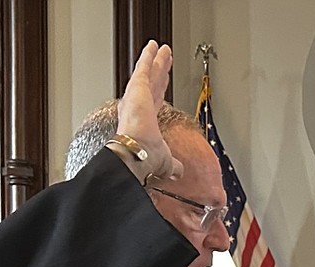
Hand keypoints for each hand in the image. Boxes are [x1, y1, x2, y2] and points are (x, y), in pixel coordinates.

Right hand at [115, 41, 181, 180]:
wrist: (136, 152)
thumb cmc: (145, 157)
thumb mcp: (165, 161)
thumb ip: (173, 164)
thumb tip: (178, 172)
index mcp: (144, 121)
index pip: (155, 101)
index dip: (159, 91)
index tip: (161, 84)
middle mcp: (138, 107)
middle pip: (153, 84)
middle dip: (159, 71)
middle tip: (163, 60)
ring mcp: (137, 96)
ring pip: (149, 73)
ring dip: (155, 60)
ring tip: (161, 48)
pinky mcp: (137, 87)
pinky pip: (144, 67)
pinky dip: (149, 56)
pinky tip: (154, 46)